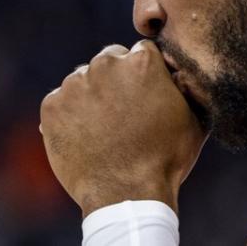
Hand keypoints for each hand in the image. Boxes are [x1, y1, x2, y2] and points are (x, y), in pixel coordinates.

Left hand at [39, 40, 207, 216]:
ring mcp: (75, 84)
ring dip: (91, 96)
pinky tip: (85, 137)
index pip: (141, 52)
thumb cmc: (166, 158)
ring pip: (82, 80)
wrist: (126, 195)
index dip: (145, 74)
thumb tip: (181, 73)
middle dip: (116, 79)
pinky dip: (68, 115)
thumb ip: (186, 87)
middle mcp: (106, 65)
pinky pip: (60, 102)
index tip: (145, 94)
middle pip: (110, 60)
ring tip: (103, 129)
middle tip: (123, 112)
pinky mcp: (51, 106)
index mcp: (142, 61)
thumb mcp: (194, 119)